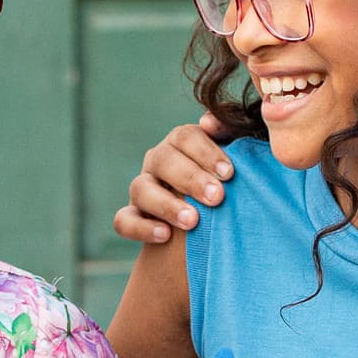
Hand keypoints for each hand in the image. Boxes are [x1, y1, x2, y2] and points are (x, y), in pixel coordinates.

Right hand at [107, 118, 233, 244]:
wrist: (209, 223)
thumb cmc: (227, 184)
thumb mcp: (232, 161)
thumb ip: (229, 135)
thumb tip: (209, 122)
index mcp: (180, 143)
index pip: (186, 137)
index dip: (206, 152)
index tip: (229, 173)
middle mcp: (157, 162)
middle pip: (164, 160)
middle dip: (191, 179)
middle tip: (216, 197)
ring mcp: (142, 190)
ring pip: (141, 189)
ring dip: (166, 204)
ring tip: (192, 221)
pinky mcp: (131, 217)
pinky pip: (125, 221)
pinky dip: (142, 228)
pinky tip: (165, 235)